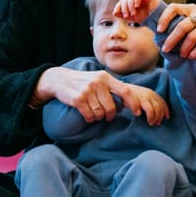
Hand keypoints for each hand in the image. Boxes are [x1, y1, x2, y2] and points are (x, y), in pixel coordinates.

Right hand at [39, 67, 166, 122]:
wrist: (59, 80)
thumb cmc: (83, 82)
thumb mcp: (98, 80)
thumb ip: (112, 88)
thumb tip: (128, 103)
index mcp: (105, 77)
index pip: (126, 91)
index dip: (133, 104)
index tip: (136, 112)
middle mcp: (97, 82)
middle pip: (111, 107)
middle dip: (110, 115)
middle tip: (107, 116)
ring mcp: (87, 90)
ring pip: (100, 113)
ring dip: (98, 117)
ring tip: (94, 113)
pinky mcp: (78, 99)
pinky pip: (89, 115)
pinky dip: (89, 118)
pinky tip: (86, 115)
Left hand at [113, 0, 161, 22]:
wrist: (156, 18)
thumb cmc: (144, 18)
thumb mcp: (132, 18)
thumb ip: (123, 15)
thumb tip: (114, 13)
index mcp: (129, 3)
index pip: (120, 2)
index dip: (117, 7)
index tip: (116, 13)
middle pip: (125, 0)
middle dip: (124, 8)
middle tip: (127, 16)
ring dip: (130, 6)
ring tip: (133, 13)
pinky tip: (137, 6)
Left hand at [156, 3, 195, 59]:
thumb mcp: (190, 24)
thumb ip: (176, 24)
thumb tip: (155, 33)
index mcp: (190, 8)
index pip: (173, 8)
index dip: (164, 18)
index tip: (158, 31)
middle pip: (182, 26)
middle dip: (172, 40)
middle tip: (165, 50)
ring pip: (192, 36)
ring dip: (184, 48)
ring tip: (181, 55)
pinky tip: (191, 56)